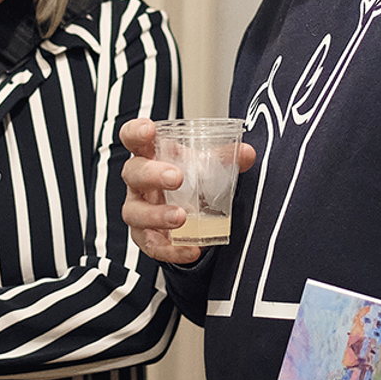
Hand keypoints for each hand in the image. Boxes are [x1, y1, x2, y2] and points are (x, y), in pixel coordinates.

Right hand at [119, 117, 254, 264]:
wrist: (187, 213)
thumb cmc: (188, 180)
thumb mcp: (205, 165)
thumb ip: (224, 158)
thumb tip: (247, 153)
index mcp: (149, 155)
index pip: (133, 137)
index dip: (136, 132)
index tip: (149, 129)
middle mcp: (138, 182)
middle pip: (133, 173)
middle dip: (152, 174)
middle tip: (176, 178)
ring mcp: (138, 210)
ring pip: (135, 212)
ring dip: (157, 215)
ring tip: (181, 217)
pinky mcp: (145, 237)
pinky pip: (153, 245)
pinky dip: (172, 250)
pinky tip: (191, 250)